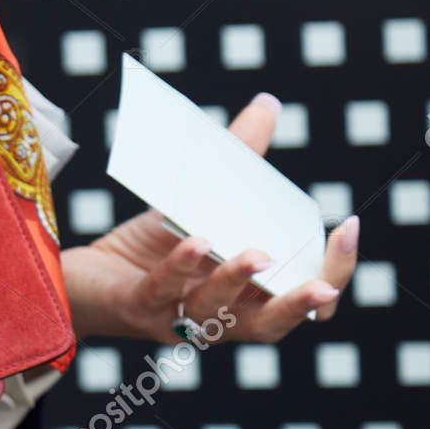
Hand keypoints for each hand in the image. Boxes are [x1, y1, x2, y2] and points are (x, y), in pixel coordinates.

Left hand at [62, 93, 358, 344]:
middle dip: (300, 301)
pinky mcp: (136, 305)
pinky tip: (198, 241)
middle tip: (325, 285)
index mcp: (246, 296)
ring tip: (258, 254)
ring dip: (239, 282)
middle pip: (270, 324)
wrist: (82, 275)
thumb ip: (239, 159)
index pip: (301, 302)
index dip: (331, 274)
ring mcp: (176, 316)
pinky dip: (182, 267)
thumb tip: (267, 105)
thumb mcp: (200, 201)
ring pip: (217, 312)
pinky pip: (163, 290)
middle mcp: (218, 316)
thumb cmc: (150, 245)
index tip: (348, 229)